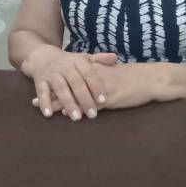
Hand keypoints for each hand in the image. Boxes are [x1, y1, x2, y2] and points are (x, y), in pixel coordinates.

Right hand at [24, 45, 116, 119]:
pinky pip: (41, 92)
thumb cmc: (68, 61)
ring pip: (60, 88)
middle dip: (85, 99)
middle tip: (93, 114)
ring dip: (68, 103)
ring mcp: (51, 73)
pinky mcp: (39, 80)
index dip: (96, 86)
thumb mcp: (83, 58)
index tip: (103, 100)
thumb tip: (115, 58)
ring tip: (76, 117)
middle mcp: (64, 66)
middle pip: (76, 82)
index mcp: (77, 60)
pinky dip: (44, 103)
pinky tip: (49, 114)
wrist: (42, 56)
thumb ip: (99, 60)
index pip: (89, 73)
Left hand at [48, 63, 164, 113]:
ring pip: (75, 96)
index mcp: (95, 70)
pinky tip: (68, 116)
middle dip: (52, 95)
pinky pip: (89, 105)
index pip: (71, 78)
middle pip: (68, 86)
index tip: (42, 90)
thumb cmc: (134, 79)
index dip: (56, 85)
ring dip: (60, 105)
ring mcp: (100, 88)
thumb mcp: (114, 74)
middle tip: (34, 102)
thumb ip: (100, 77)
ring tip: (45, 111)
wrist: (151, 80)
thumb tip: (88, 85)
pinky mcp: (109, 98)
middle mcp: (94, 78)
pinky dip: (78, 110)